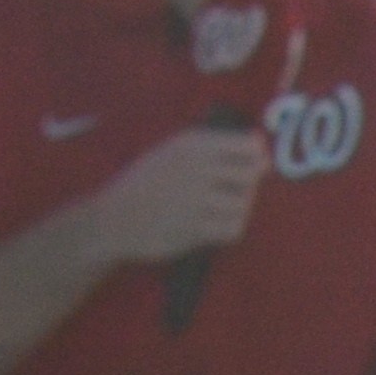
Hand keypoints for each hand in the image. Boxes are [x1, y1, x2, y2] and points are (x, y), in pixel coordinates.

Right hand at [73, 126, 265, 266]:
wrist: (113, 219)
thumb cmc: (148, 183)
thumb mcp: (174, 152)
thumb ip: (217, 147)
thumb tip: (262, 147)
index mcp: (193, 145)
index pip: (249, 146)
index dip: (257, 158)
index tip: (250, 167)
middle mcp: (197, 168)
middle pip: (252, 175)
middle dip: (247, 185)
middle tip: (230, 193)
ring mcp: (196, 199)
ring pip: (244, 204)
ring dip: (237, 209)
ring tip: (218, 212)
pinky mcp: (194, 228)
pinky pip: (233, 228)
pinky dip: (229, 229)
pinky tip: (213, 227)